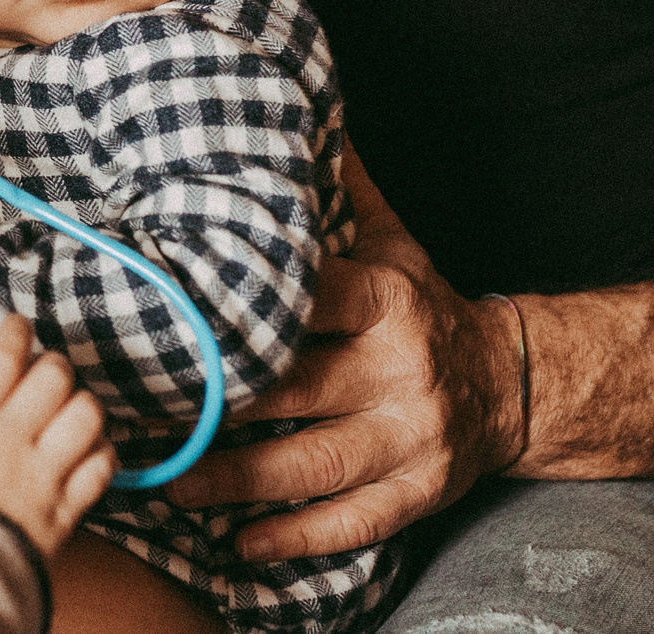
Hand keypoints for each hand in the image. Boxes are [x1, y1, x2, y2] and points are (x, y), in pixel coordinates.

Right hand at [0, 316, 113, 554]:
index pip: (2, 357)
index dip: (15, 332)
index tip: (17, 326)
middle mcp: (11, 441)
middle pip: (53, 378)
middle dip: (52, 363)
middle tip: (43, 366)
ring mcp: (43, 476)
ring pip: (85, 416)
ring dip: (82, 402)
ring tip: (70, 403)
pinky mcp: (65, 511)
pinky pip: (100, 469)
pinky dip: (102, 452)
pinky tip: (91, 449)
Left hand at [162, 196, 523, 560]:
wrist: (510, 381)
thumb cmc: (424, 305)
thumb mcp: (392, 240)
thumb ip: (340, 189)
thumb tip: (293, 110)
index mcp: (388, 299)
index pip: (310, 300)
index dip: (243, 311)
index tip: (173, 318)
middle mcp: (402, 368)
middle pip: (297, 391)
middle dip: (217, 407)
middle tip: (143, 414)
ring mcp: (414, 436)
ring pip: (315, 465)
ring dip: (238, 482)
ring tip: (172, 485)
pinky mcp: (420, 491)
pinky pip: (355, 521)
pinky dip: (296, 537)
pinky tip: (241, 544)